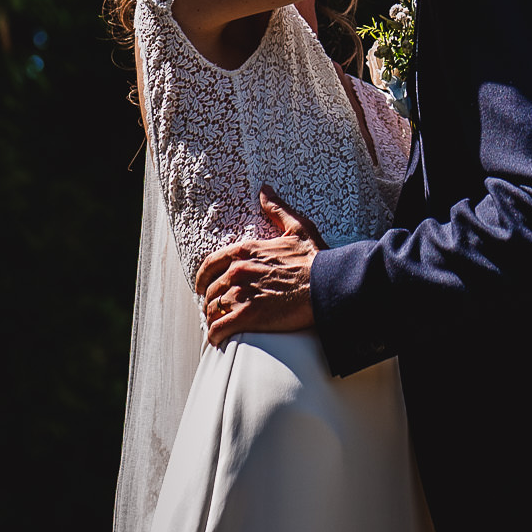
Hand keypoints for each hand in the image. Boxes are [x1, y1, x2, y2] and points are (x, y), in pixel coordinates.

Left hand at [194, 188, 323, 346]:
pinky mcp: (247, 317)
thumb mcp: (297, 227)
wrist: (328, 286)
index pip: (210, 265)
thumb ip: (277, 210)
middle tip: (216, 309)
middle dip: (212, 300)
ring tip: (219, 326)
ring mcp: (241, 294)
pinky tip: (218, 340)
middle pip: (211, 290)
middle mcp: (237, 271)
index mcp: (245, 251)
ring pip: (213, 309)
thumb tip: (265, 191)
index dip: (203, 278)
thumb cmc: (316, 259)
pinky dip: (215, 336)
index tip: (203, 287)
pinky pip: (219, 328)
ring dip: (214, 318)